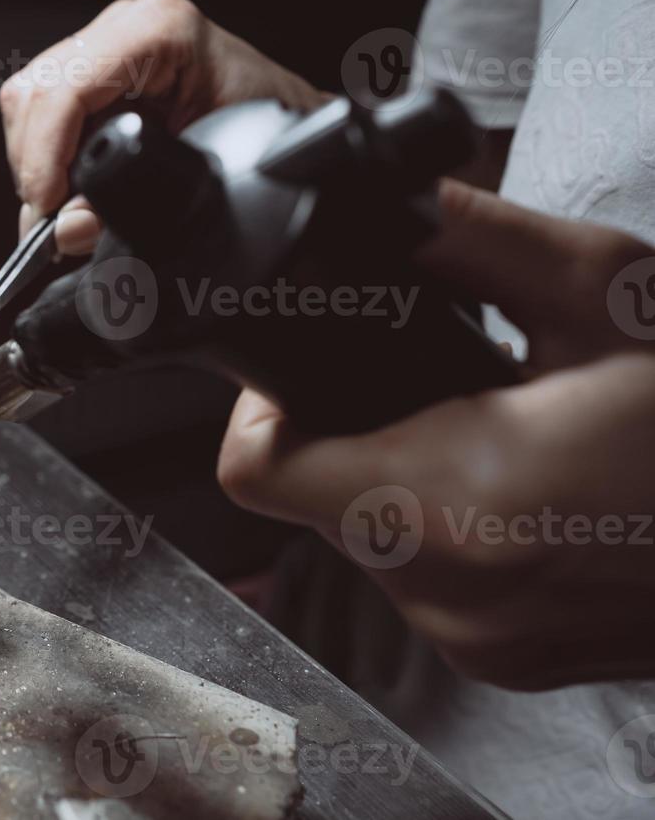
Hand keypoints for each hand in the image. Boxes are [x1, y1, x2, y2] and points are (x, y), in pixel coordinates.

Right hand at [0, 0, 327, 254]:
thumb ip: (135, 205)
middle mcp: (128, 23)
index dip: (45, 153)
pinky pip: (42, 107)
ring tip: (65, 208)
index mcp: (161, 30)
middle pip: (35, 92)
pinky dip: (46, 154)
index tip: (46, 207)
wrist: (290, 126)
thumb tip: (67, 230)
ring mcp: (108, 40)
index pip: (68, 87)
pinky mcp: (96, 65)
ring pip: (27, 100)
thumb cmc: (270, 135)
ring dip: (34, 161)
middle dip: (34, 164)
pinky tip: (71, 184)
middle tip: (52, 223)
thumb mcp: (209, 174)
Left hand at [217, 180, 654, 689]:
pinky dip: (452, 526)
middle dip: (364, 425)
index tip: (323, 361)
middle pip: (315, 495)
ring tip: (511, 430)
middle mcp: (451, 598)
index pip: (257, 469)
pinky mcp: (506, 661)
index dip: (268, 402)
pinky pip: (427, 578)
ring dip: (410, 475)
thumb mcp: (604, 293)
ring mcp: (478, 644)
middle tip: (455, 381)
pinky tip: (530, 484)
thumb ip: (469, 237)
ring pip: (368, 537)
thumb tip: (373, 198)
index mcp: (456, 505)